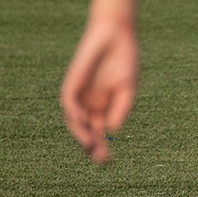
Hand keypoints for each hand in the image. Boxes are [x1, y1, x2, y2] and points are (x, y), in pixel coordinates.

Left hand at [61, 14, 139, 164]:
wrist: (116, 34)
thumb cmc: (125, 59)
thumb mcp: (127, 87)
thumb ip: (122, 108)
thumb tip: (113, 130)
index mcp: (104, 106)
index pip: (99, 132)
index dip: (102, 147)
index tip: (107, 162)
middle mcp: (89, 104)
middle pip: (86, 130)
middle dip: (92, 146)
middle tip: (100, 160)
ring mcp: (80, 95)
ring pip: (75, 120)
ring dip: (81, 133)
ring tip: (90, 146)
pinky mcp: (72, 83)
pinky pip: (69, 103)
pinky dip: (74, 114)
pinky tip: (83, 121)